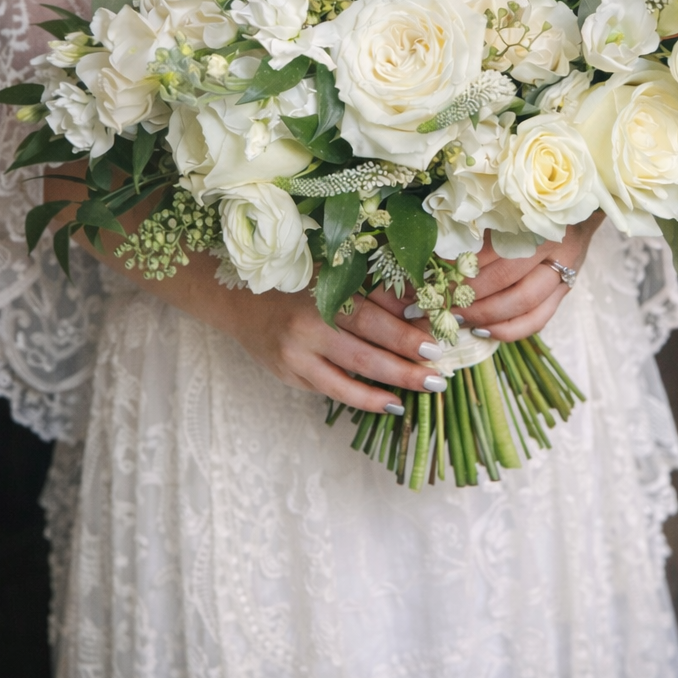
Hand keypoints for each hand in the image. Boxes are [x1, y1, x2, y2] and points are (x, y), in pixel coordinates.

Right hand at [229, 282, 446, 414]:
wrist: (240, 299)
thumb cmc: (299, 281)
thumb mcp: (336, 275)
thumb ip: (376, 292)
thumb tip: (420, 310)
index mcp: (323, 293)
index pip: (371, 319)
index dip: (403, 335)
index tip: (435, 348)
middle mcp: (307, 325)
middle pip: (363, 352)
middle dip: (404, 368)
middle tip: (437, 378)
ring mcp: (295, 354)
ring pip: (347, 378)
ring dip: (386, 389)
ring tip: (417, 394)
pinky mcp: (289, 374)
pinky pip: (331, 391)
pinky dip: (361, 398)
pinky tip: (387, 403)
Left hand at [454, 213, 603, 341]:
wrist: (582, 209)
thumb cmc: (538, 203)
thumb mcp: (514, 203)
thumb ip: (487, 220)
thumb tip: (444, 241)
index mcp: (540, 221)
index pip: (498, 247)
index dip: (466, 261)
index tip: (438, 268)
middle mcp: (556, 250)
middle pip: (510, 278)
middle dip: (472, 292)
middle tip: (442, 298)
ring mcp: (563, 274)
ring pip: (526, 304)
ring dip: (487, 314)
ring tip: (458, 316)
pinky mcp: (563, 292)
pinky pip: (539, 319)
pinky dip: (509, 329)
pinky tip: (483, 330)